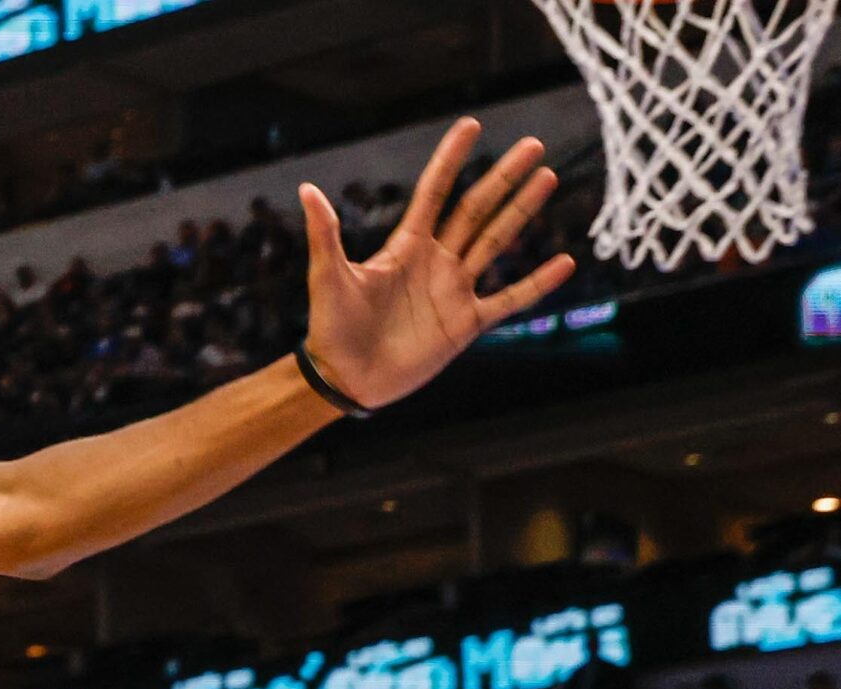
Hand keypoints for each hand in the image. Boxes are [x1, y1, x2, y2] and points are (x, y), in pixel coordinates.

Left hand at [298, 119, 577, 411]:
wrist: (344, 379)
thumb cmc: (331, 328)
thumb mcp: (328, 277)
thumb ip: (326, 234)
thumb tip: (306, 189)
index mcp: (405, 246)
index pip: (434, 192)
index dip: (450, 160)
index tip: (470, 125)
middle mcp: (435, 262)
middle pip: (477, 210)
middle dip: (503, 177)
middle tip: (533, 145)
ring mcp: (453, 291)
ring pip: (497, 242)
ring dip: (522, 211)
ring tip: (547, 178)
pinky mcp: (465, 324)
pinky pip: (509, 300)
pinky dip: (537, 283)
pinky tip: (565, 262)